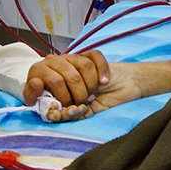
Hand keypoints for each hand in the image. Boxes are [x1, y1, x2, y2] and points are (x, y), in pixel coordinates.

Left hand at [25, 51, 109, 113]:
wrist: (71, 91)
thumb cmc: (51, 100)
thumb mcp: (40, 104)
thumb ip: (35, 98)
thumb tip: (36, 83)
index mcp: (39, 70)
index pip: (56, 81)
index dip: (65, 97)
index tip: (69, 107)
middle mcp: (54, 60)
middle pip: (73, 76)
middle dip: (80, 94)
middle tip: (82, 104)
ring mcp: (70, 56)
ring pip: (85, 66)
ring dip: (91, 85)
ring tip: (90, 96)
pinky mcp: (85, 54)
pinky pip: (96, 56)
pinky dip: (102, 70)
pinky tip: (103, 81)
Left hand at [33, 56, 170, 122]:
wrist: (130, 85)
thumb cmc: (105, 100)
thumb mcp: (86, 112)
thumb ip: (69, 113)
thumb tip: (53, 114)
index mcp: (53, 86)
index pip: (40, 86)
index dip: (48, 100)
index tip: (56, 111)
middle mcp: (60, 71)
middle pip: (58, 82)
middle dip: (74, 98)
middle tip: (86, 103)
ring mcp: (74, 61)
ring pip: (75, 73)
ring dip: (88, 86)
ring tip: (95, 93)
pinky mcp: (91, 54)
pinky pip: (90, 61)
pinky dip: (99, 73)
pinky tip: (105, 81)